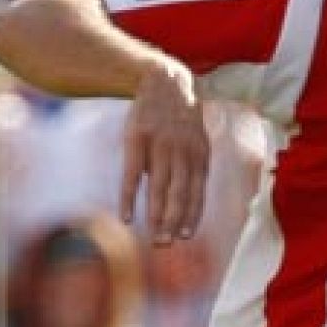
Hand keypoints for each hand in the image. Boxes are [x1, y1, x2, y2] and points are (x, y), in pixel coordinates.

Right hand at [121, 59, 210, 245]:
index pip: (197, 191)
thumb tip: (189, 200)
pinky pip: (132, 175)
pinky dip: (129, 197)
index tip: (186, 236)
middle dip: (174, 221)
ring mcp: (160, 146)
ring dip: (156, 215)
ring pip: (159, 188)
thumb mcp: (196, 140)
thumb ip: (193, 168)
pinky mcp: (137, 140)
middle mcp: (183, 153)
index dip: (191, 214)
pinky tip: (126, 216)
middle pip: (179, 193)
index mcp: (200, 155)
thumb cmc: (181, 119)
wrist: (165, 82)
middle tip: (167, 244)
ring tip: (154, 237)